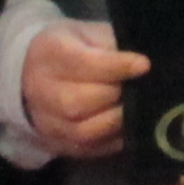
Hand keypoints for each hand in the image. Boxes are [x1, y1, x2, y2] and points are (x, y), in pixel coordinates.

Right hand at [23, 20, 149, 160]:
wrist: (38, 73)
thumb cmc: (76, 48)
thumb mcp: (92, 35)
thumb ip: (114, 48)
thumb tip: (144, 66)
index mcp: (49, 52)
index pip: (82, 63)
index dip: (116, 67)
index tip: (144, 66)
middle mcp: (40, 89)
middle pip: (78, 102)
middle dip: (115, 96)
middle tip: (138, 89)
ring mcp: (46, 121)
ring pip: (83, 131)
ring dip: (117, 122)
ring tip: (137, 109)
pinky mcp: (59, 145)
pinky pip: (91, 149)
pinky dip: (115, 139)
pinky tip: (129, 126)